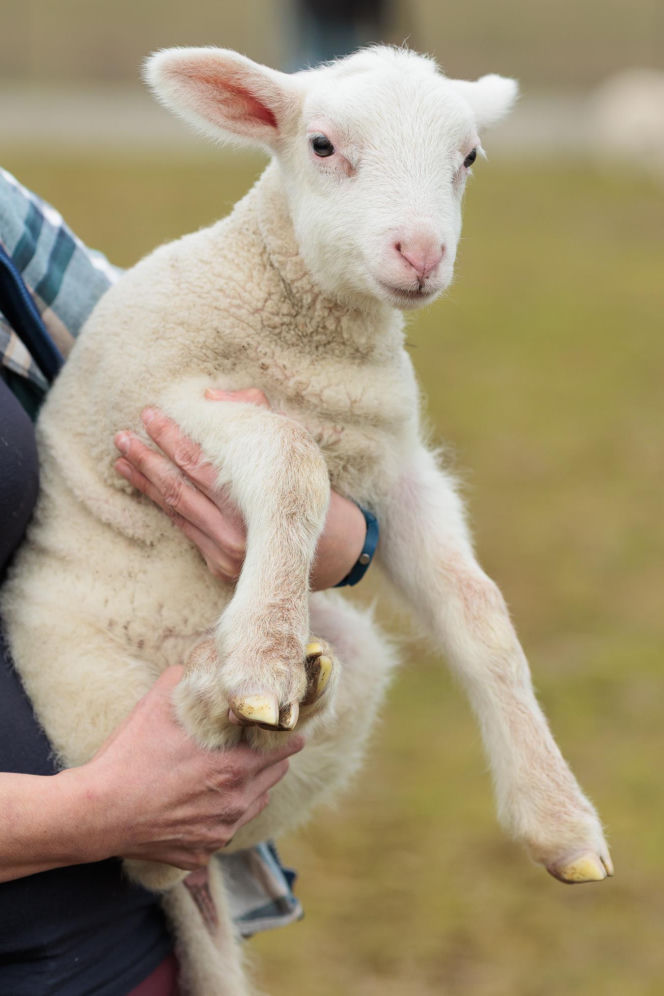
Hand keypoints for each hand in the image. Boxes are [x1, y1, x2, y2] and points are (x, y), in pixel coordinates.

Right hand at [80, 667, 303, 869]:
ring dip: (250, 788)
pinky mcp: (200, 855)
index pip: (284, 749)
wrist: (97, 812)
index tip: (289, 729)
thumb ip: (185, 681)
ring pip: (254, 805)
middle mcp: (234, 803)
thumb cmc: (129, 757)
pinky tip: (201, 803)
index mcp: (234, 767)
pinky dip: (219, 817)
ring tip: (230, 774)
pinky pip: (223, 831)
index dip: (287, 736)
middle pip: (274, 776)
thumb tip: (198, 665)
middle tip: (258, 747)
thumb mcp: (157, 706)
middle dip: (270, 759)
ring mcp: (219, 833)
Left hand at [113, 389, 366, 589]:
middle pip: (182, 487)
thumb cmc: (304, 488)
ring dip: (146, 481)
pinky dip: (162, 503)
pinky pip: (184, 528)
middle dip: (149, 458)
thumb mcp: (292, 447)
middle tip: (124, 435)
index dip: (173, 437)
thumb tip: (211, 396)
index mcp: (259, 497)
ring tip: (121, 457)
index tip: (150, 415)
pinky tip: (144, 484)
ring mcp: (227, 552)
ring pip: (176, 509)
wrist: (325, 548)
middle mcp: (240, 530)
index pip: (203, 462)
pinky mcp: (219, 566)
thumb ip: (256, 416)